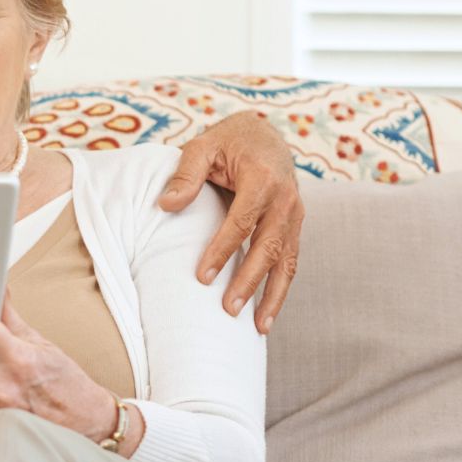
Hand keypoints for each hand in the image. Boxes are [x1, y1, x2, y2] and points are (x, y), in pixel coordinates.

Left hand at [160, 111, 303, 333]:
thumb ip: (185, 174)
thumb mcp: (202, 146)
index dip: (222, 251)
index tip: (201, 277)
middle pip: (269, 247)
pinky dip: (281, 287)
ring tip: (258, 327)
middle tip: (229, 309)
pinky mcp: (295, 225)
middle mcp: (286, 198)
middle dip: (250, 281)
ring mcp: (296, 214)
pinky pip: (291, 259)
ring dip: (273, 295)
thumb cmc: (227, 142)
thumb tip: (166, 205)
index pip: (241, 222)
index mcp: (263, 179)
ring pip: (287, 260)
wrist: (264, 133)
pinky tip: (267, 313)